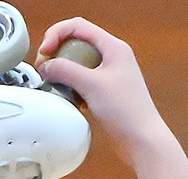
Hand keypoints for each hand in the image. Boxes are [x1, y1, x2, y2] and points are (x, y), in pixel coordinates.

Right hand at [36, 18, 168, 160]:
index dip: (57, 34)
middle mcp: (112, 57)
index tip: (44, 52)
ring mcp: (109, 75)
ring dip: (63, 71)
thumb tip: (47, 66)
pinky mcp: (105, 93)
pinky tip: (68, 98)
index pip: (78, 26)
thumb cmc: (128, 113)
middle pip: (77, 43)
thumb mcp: (92, 86)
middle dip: (57, 53)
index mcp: (113, 47)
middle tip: (45, 69)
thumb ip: (66, 71)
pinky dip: (71, 86)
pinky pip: (82, 82)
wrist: (142, 142)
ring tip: (54, 84)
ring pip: (78, 63)